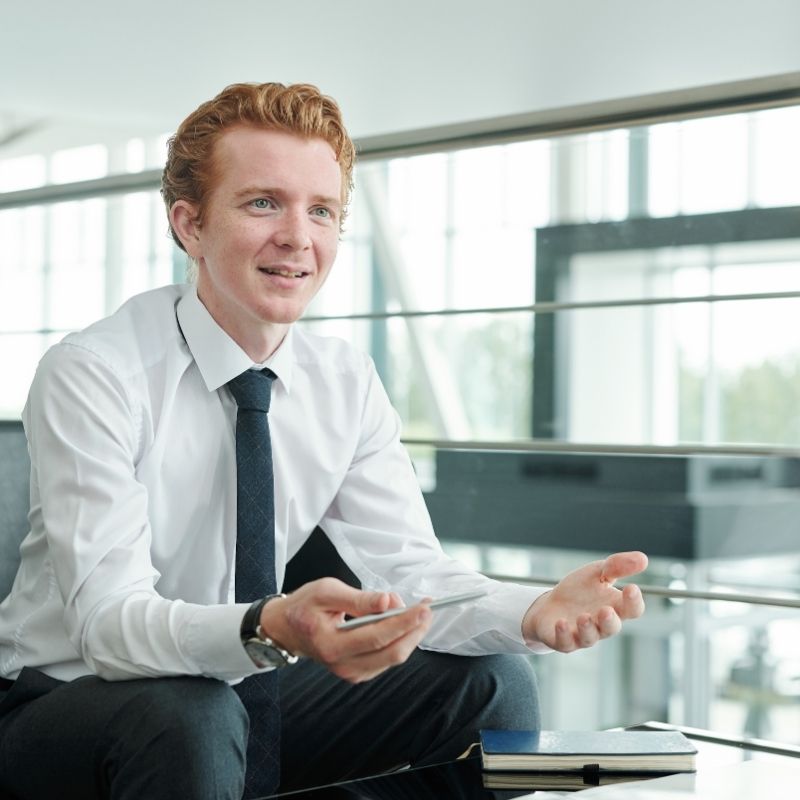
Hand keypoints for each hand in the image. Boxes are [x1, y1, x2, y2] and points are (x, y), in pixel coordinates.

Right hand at [260, 577, 431, 682]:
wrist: (285, 628)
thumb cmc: (304, 606)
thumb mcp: (326, 591)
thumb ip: (358, 598)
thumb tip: (387, 601)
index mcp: (331, 644)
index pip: (377, 636)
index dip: (404, 622)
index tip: (424, 608)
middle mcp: (342, 665)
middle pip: (391, 653)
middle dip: (415, 630)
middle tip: (427, 609)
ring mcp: (350, 672)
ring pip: (392, 658)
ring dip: (410, 636)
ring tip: (415, 612)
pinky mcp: (357, 673)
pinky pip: (386, 660)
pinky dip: (399, 642)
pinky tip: (402, 624)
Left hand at [522, 551, 647, 652]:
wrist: (550, 604)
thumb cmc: (579, 590)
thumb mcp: (597, 572)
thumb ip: (617, 566)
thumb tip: (643, 558)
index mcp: (615, 607)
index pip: (632, 609)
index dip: (634, 601)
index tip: (631, 587)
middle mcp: (601, 625)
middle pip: (612, 628)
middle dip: (610, 620)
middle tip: (606, 610)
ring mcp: (582, 635)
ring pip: (590, 638)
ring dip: (587, 628)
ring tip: (583, 617)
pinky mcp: (563, 641)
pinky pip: (565, 642)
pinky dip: (563, 634)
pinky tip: (561, 623)